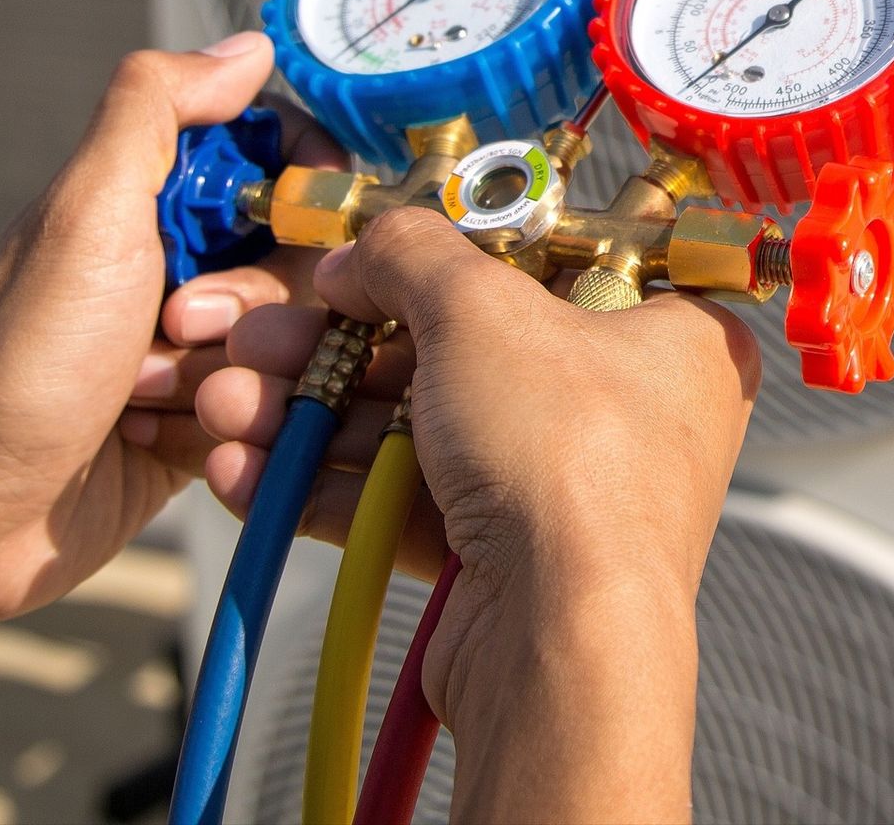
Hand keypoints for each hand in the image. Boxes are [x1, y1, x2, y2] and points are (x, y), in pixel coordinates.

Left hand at [0, 32, 334, 625]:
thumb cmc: (18, 356)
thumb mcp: (87, 206)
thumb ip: (158, 106)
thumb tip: (246, 47)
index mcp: (153, 194)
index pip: (278, 153)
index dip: (301, 183)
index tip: (294, 215)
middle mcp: (180, 260)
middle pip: (302, 253)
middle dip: (254, 297)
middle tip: (179, 323)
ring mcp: (195, 343)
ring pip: (294, 338)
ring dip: (229, 370)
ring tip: (148, 394)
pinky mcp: (205, 418)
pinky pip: (275, 410)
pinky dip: (231, 424)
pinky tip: (160, 438)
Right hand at [193, 208, 759, 754]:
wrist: (557, 645)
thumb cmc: (565, 461)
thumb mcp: (476, 306)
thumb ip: (408, 254)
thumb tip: (360, 256)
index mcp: (666, 331)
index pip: (551, 257)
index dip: (453, 249)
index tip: (373, 250)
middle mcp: (625, 408)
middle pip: (460, 344)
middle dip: (341, 343)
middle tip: (266, 334)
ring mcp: (561, 487)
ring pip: (418, 425)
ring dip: (314, 411)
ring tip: (227, 401)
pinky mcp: (504, 556)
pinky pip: (406, 498)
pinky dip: (328, 481)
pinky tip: (246, 470)